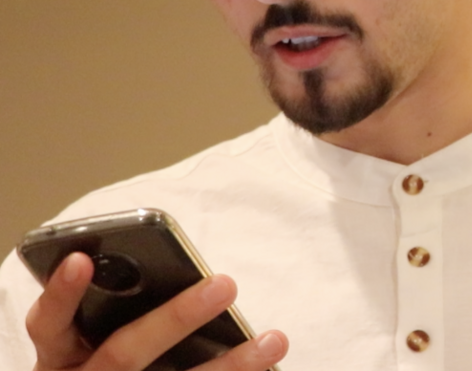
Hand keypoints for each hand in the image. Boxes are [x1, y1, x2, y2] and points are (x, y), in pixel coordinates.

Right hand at [26, 252, 287, 370]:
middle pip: (123, 353)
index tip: (81, 260)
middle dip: (176, 318)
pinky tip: (271, 365)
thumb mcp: (86, 334)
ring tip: (274, 340)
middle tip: (225, 284)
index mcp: (59, 352)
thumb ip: (113, 305)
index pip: (49, 322)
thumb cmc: (93, 353)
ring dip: (228, 366)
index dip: (62, 293)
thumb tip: (167, 265)